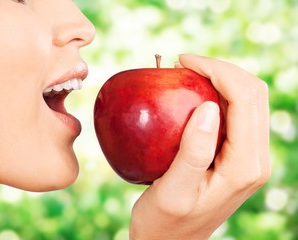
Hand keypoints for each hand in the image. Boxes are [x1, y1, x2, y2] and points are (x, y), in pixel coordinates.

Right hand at [129, 54, 270, 239]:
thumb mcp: (174, 190)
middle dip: (221, 69)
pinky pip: (237, 114)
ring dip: (221, 79)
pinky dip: (218, 95)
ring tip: (187, 74)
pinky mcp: (238, 156)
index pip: (244, 99)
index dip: (217, 70)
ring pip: (248, 100)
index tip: (182, 61)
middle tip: (183, 63)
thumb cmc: (165, 221)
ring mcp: (249, 157)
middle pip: (253, 94)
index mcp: (245, 165)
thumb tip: (208, 106)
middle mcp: (256, 159)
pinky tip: (193, 94)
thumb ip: (194, 151)